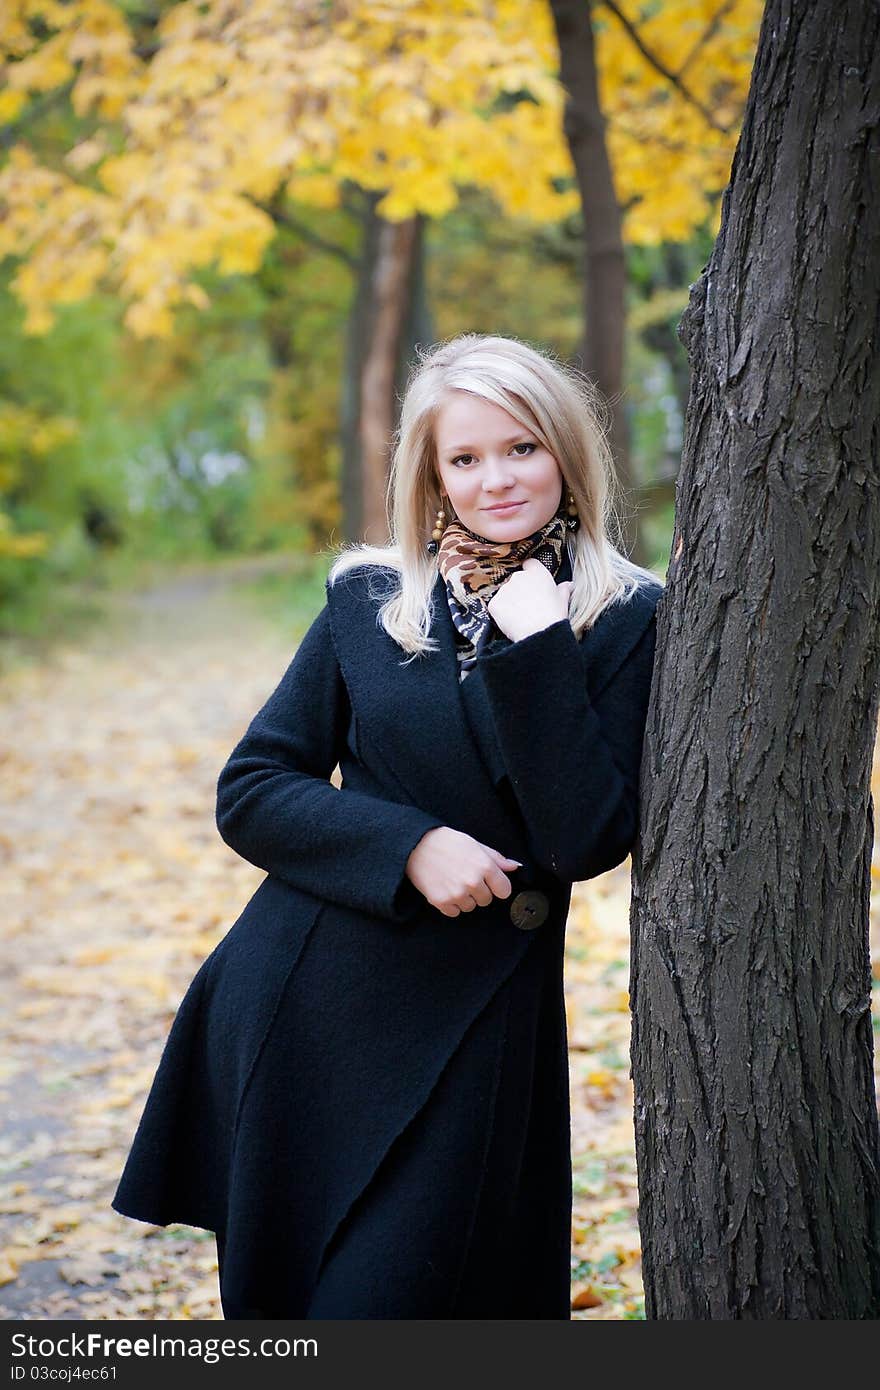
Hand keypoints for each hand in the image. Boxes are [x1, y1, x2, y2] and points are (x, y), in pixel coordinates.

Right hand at [405, 826, 521, 917]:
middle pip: (486, 900)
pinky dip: (451, 904)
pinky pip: (455, 912)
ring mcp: (457, 894)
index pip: (504, 891)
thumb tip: (515, 866)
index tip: (489, 881)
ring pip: (471, 907)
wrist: (415, 845)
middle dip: (479, 891)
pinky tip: (445, 888)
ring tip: (452, 880)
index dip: (497, 886)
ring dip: (464, 898)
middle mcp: (473, 882)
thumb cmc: (447, 842)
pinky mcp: (441, 902)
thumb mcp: (474, 844)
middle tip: (464, 876)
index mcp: (484, 866)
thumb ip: (496, 858)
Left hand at [486, 557, 572, 641]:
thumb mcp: (563, 600)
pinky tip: (512, 622)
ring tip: (521, 616)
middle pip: (517, 580)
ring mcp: (504, 589)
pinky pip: (496, 606)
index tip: (534, 584)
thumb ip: (564, 589)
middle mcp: (518, 576)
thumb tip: (569, 585)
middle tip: (529, 605)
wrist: (540, 633)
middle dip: (520, 590)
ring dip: (510, 602)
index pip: (530, 565)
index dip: (531, 574)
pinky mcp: (494, 603)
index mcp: (537, 572)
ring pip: (505, 594)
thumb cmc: (554, 615)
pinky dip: (501, 613)